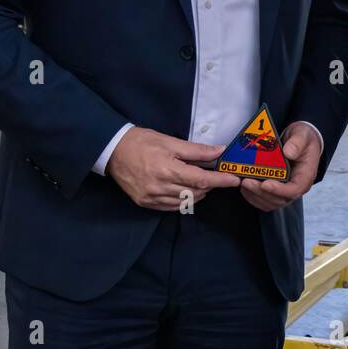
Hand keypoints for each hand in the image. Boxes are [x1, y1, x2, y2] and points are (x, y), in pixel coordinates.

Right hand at [106, 127, 239, 210]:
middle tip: (215, 175)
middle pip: (195, 192)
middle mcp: (160, 188)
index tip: (234, 180)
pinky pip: (172, 207)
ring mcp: (152, 198)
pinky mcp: (145, 203)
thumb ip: (197, 151)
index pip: (201, 180)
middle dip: (209, 185)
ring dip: (197, 193)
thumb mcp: (171, 142)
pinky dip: (183, 199)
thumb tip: (219, 151)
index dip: (220, 181)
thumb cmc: (142, 142)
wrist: (113, 150)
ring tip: (198, 180)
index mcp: (167, 170)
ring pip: (185, 201)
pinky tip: (185, 189)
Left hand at [239, 121, 322, 212]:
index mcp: (305, 175)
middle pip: (279, 199)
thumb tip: (288, 152)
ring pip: (270, 202)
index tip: (266, 183)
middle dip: (261, 192)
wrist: (299, 141)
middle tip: (247, 181)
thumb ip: (297, 142)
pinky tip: (245, 187)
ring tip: (244, 182)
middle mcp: (295, 186)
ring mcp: (285, 190)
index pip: (295, 189)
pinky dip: (252, 196)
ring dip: (255, 195)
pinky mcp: (275, 190)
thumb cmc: (303, 140)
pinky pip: (263, 200)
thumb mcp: (303, 135)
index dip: (279, 190)